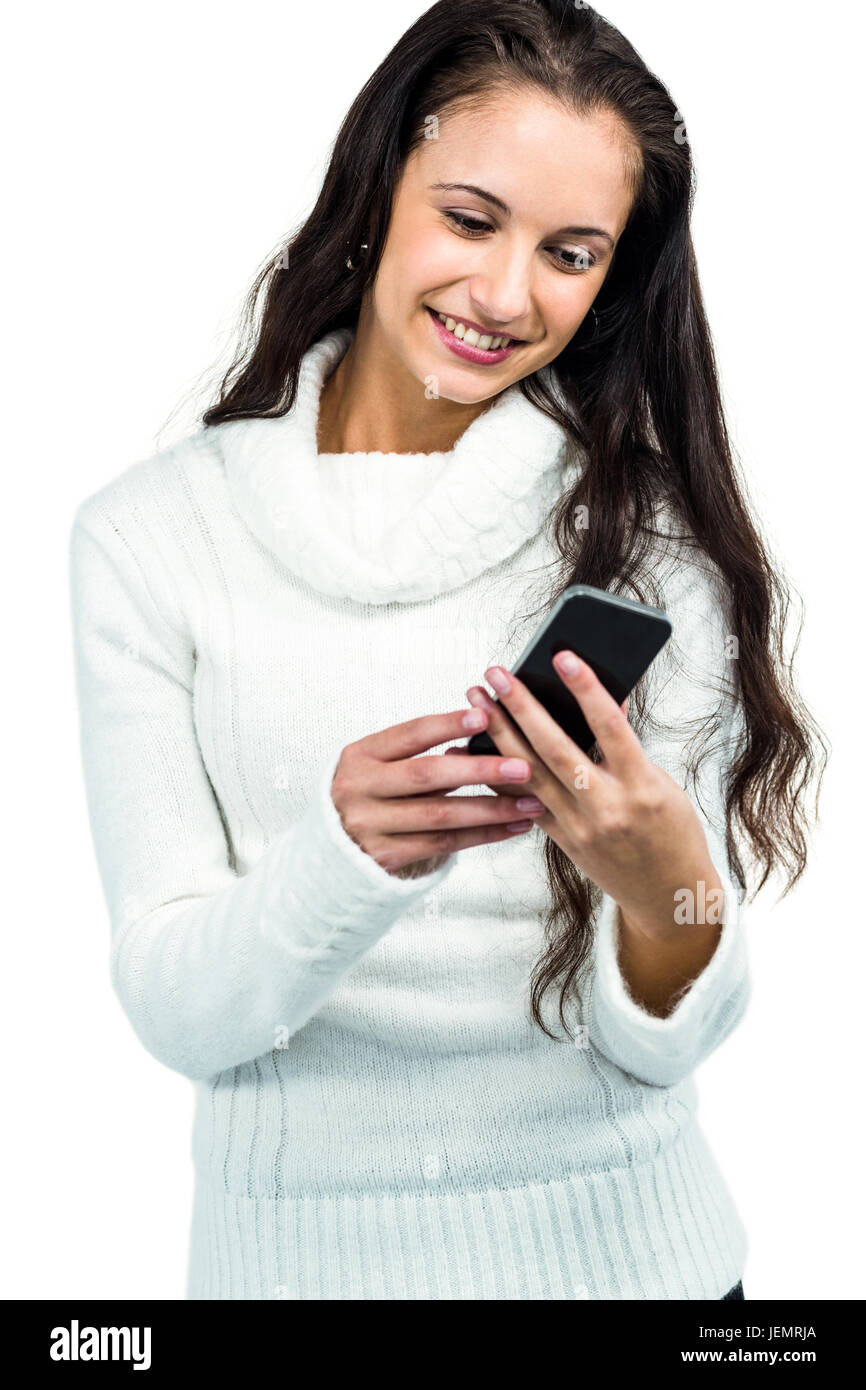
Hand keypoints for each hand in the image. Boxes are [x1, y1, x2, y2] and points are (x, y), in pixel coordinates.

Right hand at [330, 708, 548, 878]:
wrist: (331, 852)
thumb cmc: (368, 798)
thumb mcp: (380, 767)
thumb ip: (422, 756)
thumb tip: (478, 743)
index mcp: (359, 756)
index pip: (409, 734)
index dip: (448, 724)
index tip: (485, 716)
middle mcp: (359, 789)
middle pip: (428, 776)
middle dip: (480, 769)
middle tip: (522, 766)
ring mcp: (370, 826)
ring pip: (442, 815)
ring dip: (492, 809)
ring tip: (530, 803)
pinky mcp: (386, 857)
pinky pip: (444, 844)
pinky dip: (483, 835)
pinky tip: (511, 826)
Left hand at [464, 652, 717, 936]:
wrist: (669, 896)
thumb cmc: (673, 833)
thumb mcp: (663, 784)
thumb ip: (628, 748)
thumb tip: (605, 700)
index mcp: (641, 786)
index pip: (610, 728)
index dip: (586, 689)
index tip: (563, 656)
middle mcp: (606, 807)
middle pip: (555, 749)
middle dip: (522, 707)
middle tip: (496, 674)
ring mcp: (580, 827)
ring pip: (529, 774)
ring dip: (499, 734)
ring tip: (478, 701)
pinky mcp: (563, 841)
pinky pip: (522, 802)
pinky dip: (498, 774)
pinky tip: (473, 751)